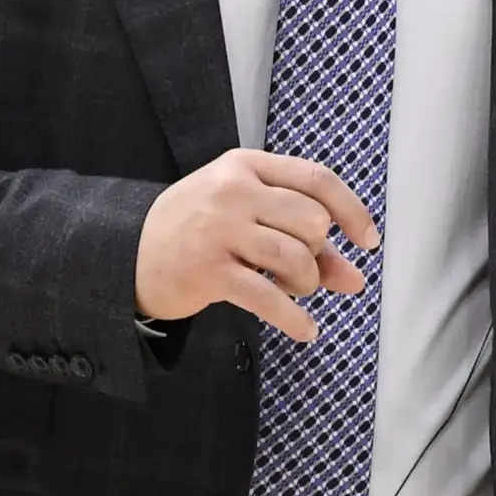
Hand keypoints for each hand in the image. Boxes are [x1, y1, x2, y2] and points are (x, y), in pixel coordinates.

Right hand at [134, 147, 377, 342]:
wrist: (128, 253)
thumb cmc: (199, 231)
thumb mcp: (247, 217)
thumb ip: (303, 241)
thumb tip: (355, 278)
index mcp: (246, 166)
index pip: (317, 178)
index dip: (352, 211)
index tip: (367, 241)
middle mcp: (234, 191)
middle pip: (312, 220)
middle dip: (319, 252)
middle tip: (304, 269)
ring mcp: (219, 229)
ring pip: (295, 257)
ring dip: (307, 284)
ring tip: (295, 292)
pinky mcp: (208, 270)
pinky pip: (268, 297)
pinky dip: (294, 319)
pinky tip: (304, 330)